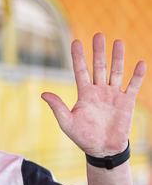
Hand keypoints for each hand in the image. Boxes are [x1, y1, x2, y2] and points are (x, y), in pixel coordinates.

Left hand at [41, 33, 145, 156]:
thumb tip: (44, 94)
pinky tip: (140, 63)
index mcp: (84, 94)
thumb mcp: (67, 123)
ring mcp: (113, 95)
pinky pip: (132, 86)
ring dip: (117, 58)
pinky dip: (137, 75)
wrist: (102, 149)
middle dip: (98, 52)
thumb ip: (58, 107)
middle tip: (99, 35)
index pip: (81, 71)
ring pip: (115, 72)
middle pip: (99, 67)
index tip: (76, 41)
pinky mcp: (126, 102)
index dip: (78, 57)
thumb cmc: (82, 137)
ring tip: (118, 42)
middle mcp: (99, 91)